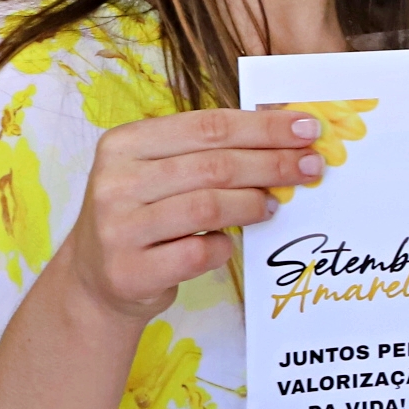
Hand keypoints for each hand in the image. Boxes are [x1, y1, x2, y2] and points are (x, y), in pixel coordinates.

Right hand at [55, 108, 322, 324]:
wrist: (96, 281)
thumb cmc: (144, 217)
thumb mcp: (160, 173)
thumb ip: (208, 152)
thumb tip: (285, 134)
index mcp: (124, 143)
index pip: (207, 126)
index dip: (263, 127)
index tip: (307, 129)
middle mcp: (115, 181)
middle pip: (214, 165)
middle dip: (272, 164)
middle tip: (312, 166)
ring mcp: (119, 228)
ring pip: (208, 206)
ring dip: (252, 204)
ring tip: (275, 204)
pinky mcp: (131, 271)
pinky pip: (198, 253)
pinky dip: (224, 246)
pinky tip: (229, 242)